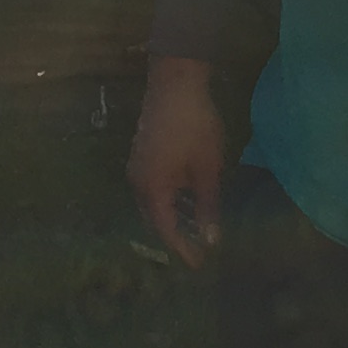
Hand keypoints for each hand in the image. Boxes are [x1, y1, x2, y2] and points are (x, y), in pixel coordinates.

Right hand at [129, 59, 228, 265]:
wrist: (176, 82)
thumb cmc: (195, 126)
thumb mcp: (208, 169)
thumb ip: (208, 206)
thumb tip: (211, 240)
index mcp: (152, 189)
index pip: (166, 231)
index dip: (183, 249)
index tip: (200, 264)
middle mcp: (137, 182)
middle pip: (154, 220)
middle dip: (175, 237)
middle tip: (197, 251)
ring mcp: (136, 167)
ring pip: (153, 204)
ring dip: (172, 218)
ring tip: (196, 229)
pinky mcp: (141, 155)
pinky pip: (153, 189)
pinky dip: (169, 201)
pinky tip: (188, 200)